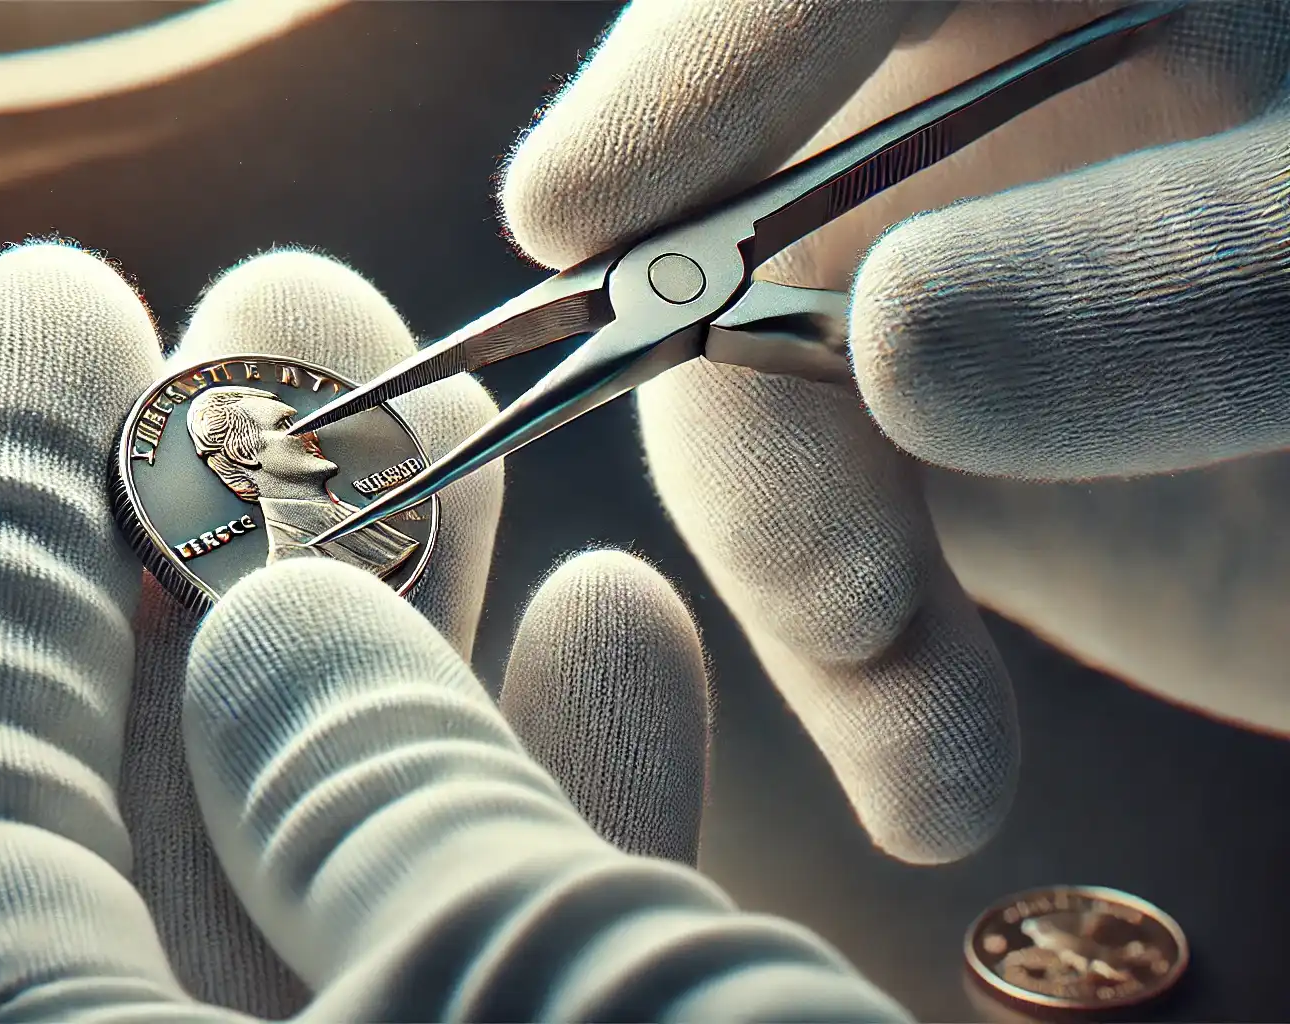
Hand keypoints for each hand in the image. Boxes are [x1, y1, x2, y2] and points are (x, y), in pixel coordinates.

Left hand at [0, 243, 720, 1019]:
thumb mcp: (503, 984)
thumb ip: (376, 807)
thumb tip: (279, 630)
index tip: (65, 312)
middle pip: (160, 789)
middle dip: (238, 519)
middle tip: (296, 316)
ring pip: (350, 854)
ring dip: (415, 627)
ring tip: (470, 423)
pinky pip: (510, 957)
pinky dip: (568, 799)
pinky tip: (615, 624)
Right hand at [499, 0, 1289, 863]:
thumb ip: (1177, 279)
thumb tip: (889, 334)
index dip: (701, 68)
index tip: (583, 213)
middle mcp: (969, 124)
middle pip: (742, 220)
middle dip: (750, 420)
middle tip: (825, 585)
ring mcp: (927, 288)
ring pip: (746, 404)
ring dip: (807, 588)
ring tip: (922, 739)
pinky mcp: (910, 446)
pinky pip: (813, 533)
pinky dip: (854, 675)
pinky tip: (928, 765)